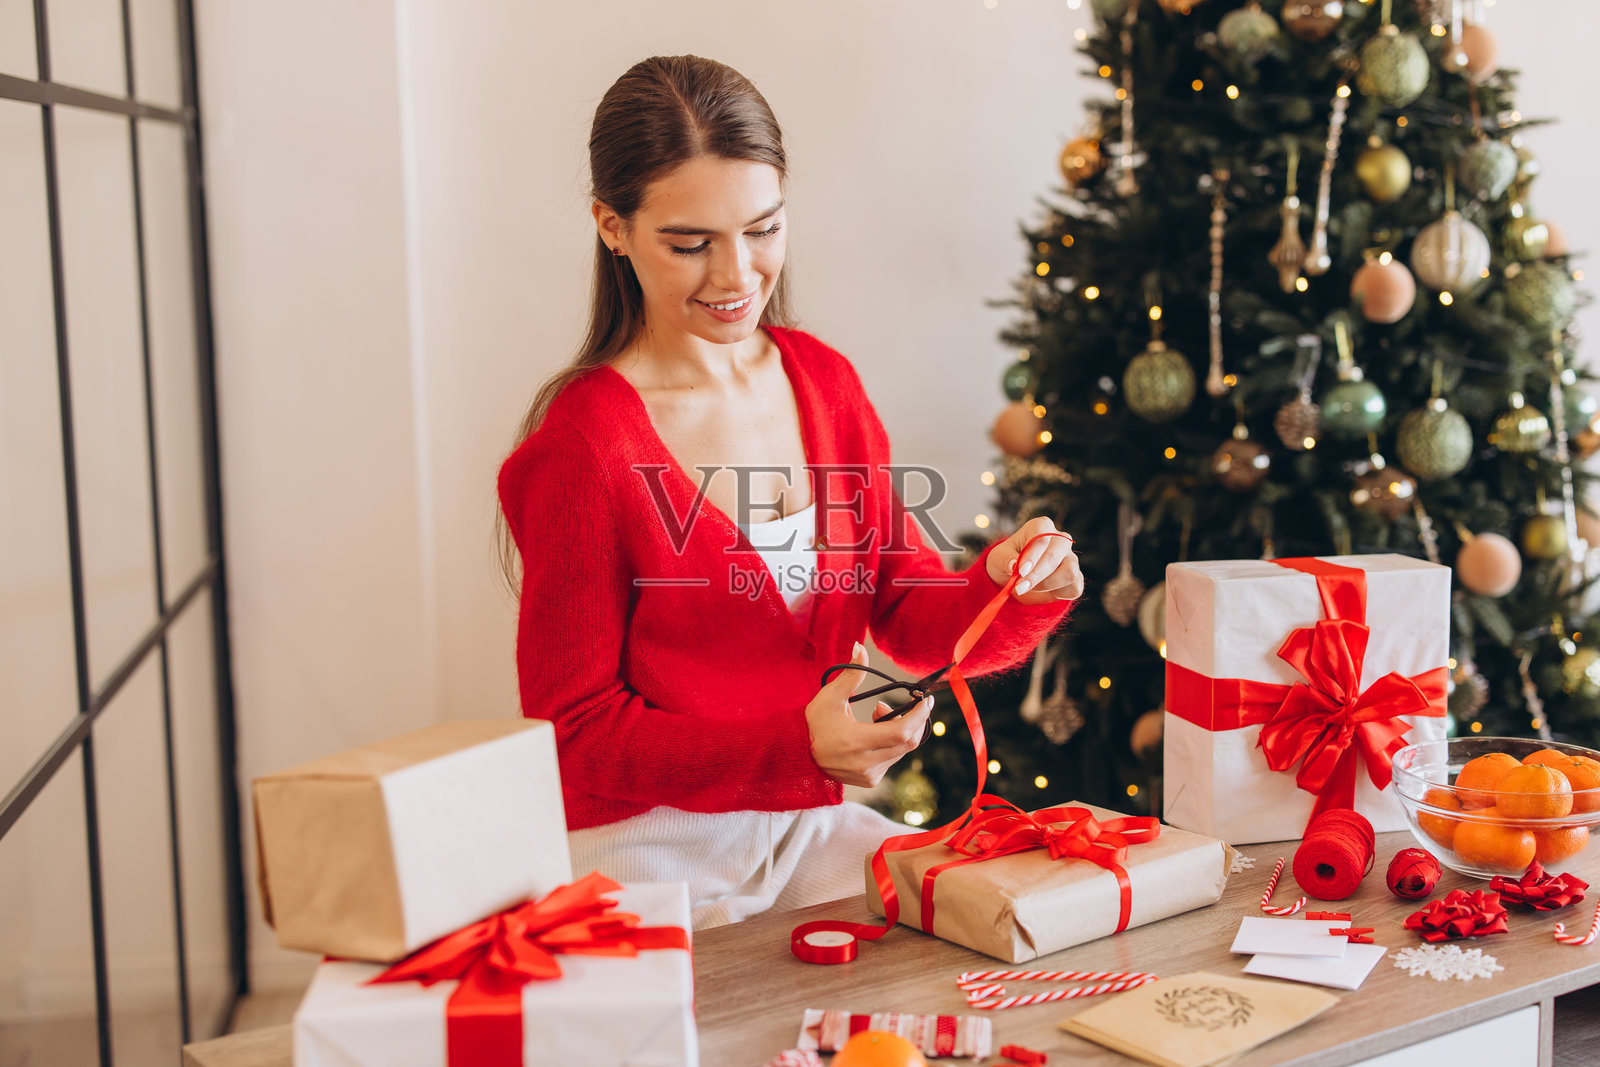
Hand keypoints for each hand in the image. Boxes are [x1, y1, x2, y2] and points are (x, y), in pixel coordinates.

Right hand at [805, 642, 930, 788]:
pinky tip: (873, 732)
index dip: (918, 715)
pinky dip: (891, 742)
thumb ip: (850, 674)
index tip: (927, 700)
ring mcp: (869, 775)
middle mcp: (865, 763)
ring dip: (899, 729)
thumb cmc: (814, 724)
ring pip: (901, 750)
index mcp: (856, 741)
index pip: (901, 731)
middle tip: (897, 704)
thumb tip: (860, 647)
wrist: (799, 755)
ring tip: (877, 714)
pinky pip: (892, 758)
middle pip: (908, 742)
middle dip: (912, 720)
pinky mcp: (871, 780)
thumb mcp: (829, 697)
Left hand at [984, 516, 1083, 605]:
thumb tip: (1014, 565)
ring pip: (1068, 572)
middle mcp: (1060, 539)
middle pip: (1054, 556)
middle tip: (1019, 587)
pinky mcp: (1076, 578)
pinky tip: (1043, 590)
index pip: (1041, 537)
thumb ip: (1005, 559)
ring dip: (1045, 585)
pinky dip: (1057, 594)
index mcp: (1041, 526)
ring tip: (1028, 587)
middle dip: (1036, 575)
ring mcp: (1071, 558)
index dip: (1032, 555)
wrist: (1015, 579)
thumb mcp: (998, 557)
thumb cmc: (1007, 561)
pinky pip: (1074, 588)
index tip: (1021, 571)